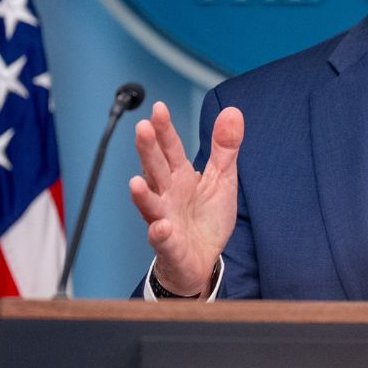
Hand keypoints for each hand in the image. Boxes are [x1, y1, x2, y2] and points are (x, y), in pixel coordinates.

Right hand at [128, 102, 241, 296]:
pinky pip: (162, 239)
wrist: (203, 260)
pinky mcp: (169, 245)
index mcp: (180, 176)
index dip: (165, 129)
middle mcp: (167, 195)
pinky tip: (161, 226)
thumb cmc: (206, 217)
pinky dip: (160, 234)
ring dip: (142, 194)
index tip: (158, 107)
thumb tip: (232, 111)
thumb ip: (224, 147)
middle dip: (148, 150)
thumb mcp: (222, 178)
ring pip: (150, 204)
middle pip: (156, 169)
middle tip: (142, 128)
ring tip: (134, 181)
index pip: (171, 149)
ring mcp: (165, 219)